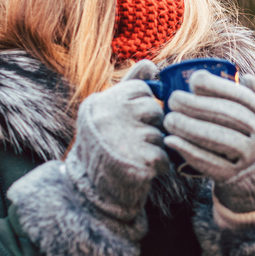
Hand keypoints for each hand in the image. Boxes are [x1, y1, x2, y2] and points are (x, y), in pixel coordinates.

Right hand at [66, 60, 168, 221]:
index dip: (143, 106)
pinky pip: (164, 156)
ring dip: (154, 147)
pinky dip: (159, 165)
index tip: (130, 121)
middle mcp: (109, 117)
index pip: (141, 89)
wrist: (89, 192)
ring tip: (133, 156)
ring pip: (160, 134)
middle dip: (151, 126)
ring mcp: (123, 139)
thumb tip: (151, 63)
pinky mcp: (138, 162)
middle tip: (132, 141)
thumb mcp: (108, 111)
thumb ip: (130, 85)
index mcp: (101, 102)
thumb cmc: (103, 146)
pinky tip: (141, 169)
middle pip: (154, 109)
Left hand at [163, 72, 254, 213]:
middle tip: (173, 100)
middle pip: (228, 116)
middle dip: (197, 106)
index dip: (217, 86)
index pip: (241, 97)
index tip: (194, 80)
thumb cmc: (251, 139)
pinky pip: (210, 163)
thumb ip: (251, 97)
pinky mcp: (234, 177)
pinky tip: (171, 141)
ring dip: (190, 127)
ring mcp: (250, 158)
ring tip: (168, 119)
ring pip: (219, 139)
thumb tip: (245, 75)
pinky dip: (188, 151)